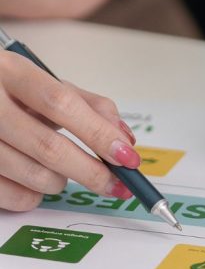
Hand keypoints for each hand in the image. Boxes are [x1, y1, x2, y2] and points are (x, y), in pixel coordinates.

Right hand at [0, 50, 138, 209]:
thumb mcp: (44, 84)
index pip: (62, 104)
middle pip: (49, 147)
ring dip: (61, 182)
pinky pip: (10, 196)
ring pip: (32, 175)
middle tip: (116, 183)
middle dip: (91, 171)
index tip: (127, 156)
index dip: (98, 133)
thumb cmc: (7, 90)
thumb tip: (124, 138)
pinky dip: (33, 196)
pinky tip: (35, 182)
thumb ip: (88, 104)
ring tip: (65, 173)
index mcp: (10, 72)